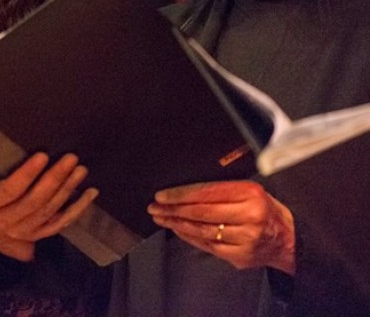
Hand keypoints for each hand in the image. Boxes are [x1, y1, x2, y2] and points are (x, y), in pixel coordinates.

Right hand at [0, 141, 97, 260]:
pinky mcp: (43, 233)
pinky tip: (91, 192)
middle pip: (35, 199)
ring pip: (50, 209)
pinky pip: (63, 222)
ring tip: (80, 167)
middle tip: (70, 157)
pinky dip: (79, 208)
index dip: (27, 174)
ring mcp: (28, 229)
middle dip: (54, 178)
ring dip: (68, 189)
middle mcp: (9, 220)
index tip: (41, 155)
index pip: (10, 190)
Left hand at [149, 180, 295, 273]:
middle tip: (155, 206)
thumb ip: (222, 188)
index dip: (180, 194)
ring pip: (201, 230)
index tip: (162, 195)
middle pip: (201, 212)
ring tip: (161, 217)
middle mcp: (249, 216)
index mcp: (250, 194)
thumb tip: (184, 189)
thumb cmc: (264, 210)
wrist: (289, 239)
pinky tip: (178, 229)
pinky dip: (189, 236)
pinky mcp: (240, 256)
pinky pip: (207, 245)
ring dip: (176, 224)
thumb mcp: (250, 190)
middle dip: (173, 209)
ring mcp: (245, 239)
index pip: (207, 192)